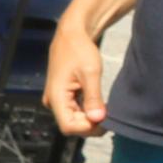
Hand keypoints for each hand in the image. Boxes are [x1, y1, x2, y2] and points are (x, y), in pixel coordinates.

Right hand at [44, 15, 108, 137]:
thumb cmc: (79, 49)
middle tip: (109, 113)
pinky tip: (98, 104)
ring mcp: (56, 98)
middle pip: (71, 125)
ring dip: (90, 118)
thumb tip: (98, 119)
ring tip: (105, 107)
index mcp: (56, 96)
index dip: (88, 127)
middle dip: (91, 123)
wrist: (72, 34)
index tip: (105, 118)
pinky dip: (87, 111)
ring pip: (74, 119)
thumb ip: (93, 98)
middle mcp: (52, 100)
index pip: (69, 126)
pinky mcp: (62, 96)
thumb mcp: (90, 73)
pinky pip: (74, 111)